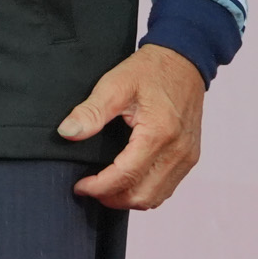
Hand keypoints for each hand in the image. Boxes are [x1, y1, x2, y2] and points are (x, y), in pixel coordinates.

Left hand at [60, 45, 204, 211]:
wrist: (184, 60)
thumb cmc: (150, 70)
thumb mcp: (115, 84)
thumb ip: (91, 111)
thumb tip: (67, 133)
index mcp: (159, 133)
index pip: (125, 176)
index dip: (99, 187)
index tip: (80, 186)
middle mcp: (177, 151)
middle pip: (141, 195)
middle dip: (111, 198)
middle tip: (90, 187)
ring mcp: (187, 156)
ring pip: (155, 198)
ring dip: (128, 198)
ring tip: (105, 186)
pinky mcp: (190, 157)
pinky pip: (167, 188)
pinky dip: (145, 191)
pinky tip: (128, 180)